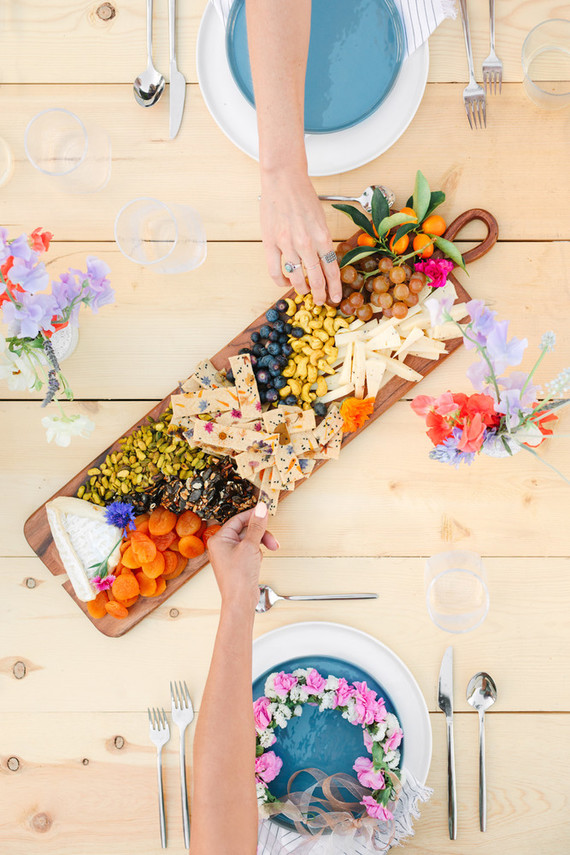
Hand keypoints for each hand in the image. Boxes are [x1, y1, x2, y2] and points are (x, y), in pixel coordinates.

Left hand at [206, 503, 278, 612]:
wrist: (240, 600)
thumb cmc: (238, 578)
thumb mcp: (250, 546)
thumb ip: (257, 526)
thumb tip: (261, 509)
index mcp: (219, 539)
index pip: (238, 520)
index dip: (253, 516)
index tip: (265, 513)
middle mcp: (222, 545)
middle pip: (245, 530)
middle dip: (260, 535)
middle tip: (271, 540)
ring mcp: (229, 554)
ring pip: (249, 540)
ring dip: (260, 544)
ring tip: (268, 552)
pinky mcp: (237, 562)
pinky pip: (249, 550)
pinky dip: (257, 553)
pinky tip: (258, 561)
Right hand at [260, 167, 341, 306]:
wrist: (283, 179)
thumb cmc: (302, 195)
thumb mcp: (320, 219)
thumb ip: (322, 241)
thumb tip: (323, 262)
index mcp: (322, 236)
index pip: (331, 270)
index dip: (334, 287)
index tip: (335, 297)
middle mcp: (306, 243)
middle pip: (316, 279)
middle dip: (320, 294)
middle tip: (320, 301)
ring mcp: (287, 244)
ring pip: (296, 278)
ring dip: (301, 289)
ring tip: (304, 292)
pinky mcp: (270, 243)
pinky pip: (275, 271)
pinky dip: (281, 281)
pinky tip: (285, 281)